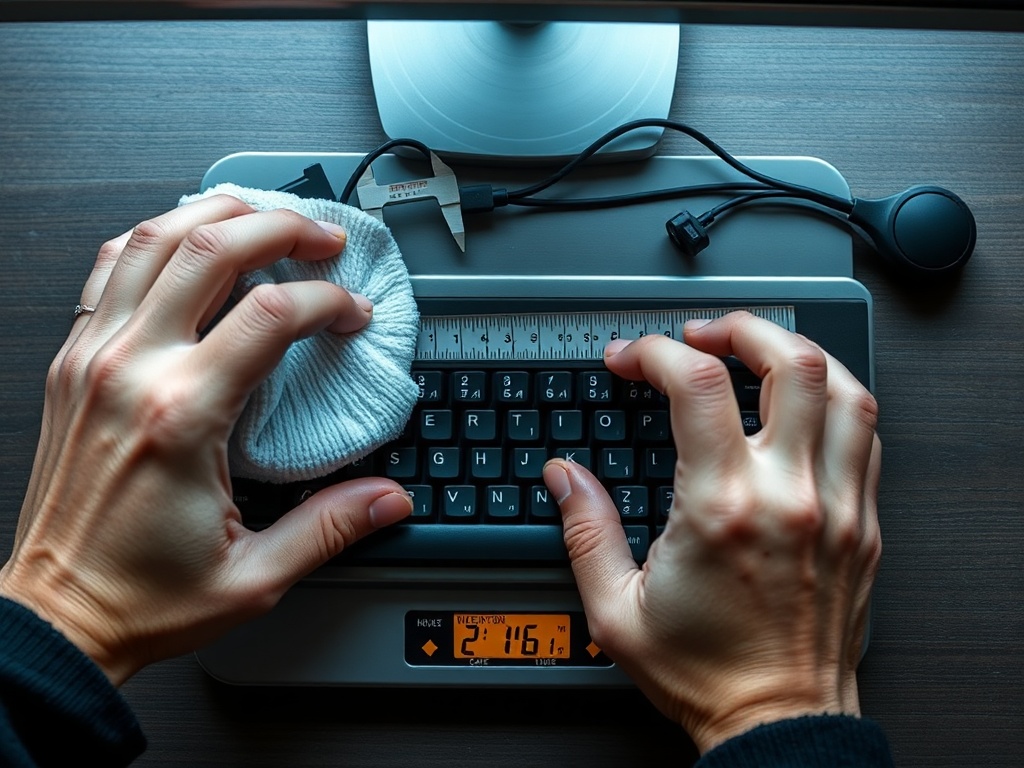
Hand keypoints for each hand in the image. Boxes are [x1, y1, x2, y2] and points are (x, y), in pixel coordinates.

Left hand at [0, 195, 411, 684]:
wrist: (56, 616)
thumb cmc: (142, 596)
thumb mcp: (254, 575)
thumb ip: (330, 526)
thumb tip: (391, 498)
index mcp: (182, 416)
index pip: (270, 314)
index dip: (328, 301)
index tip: (351, 315)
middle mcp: (131, 371)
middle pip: (212, 247)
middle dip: (281, 227)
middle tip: (322, 239)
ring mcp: (91, 358)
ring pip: (153, 238)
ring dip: (216, 214)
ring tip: (263, 216)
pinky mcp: (71, 364)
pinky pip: (108, 267)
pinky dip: (153, 238)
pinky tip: (185, 242)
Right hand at [542, 311, 880, 751]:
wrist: (779, 723)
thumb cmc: (706, 673)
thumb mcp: (617, 610)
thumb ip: (586, 530)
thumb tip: (565, 477)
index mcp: (721, 507)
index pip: (696, 384)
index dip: (653, 353)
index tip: (630, 360)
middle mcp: (788, 495)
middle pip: (789, 362)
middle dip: (739, 328)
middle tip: (702, 335)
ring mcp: (836, 506)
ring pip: (843, 388)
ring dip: (797, 352)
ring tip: (759, 352)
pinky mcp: (863, 525)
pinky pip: (866, 437)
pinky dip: (835, 401)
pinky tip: (803, 407)